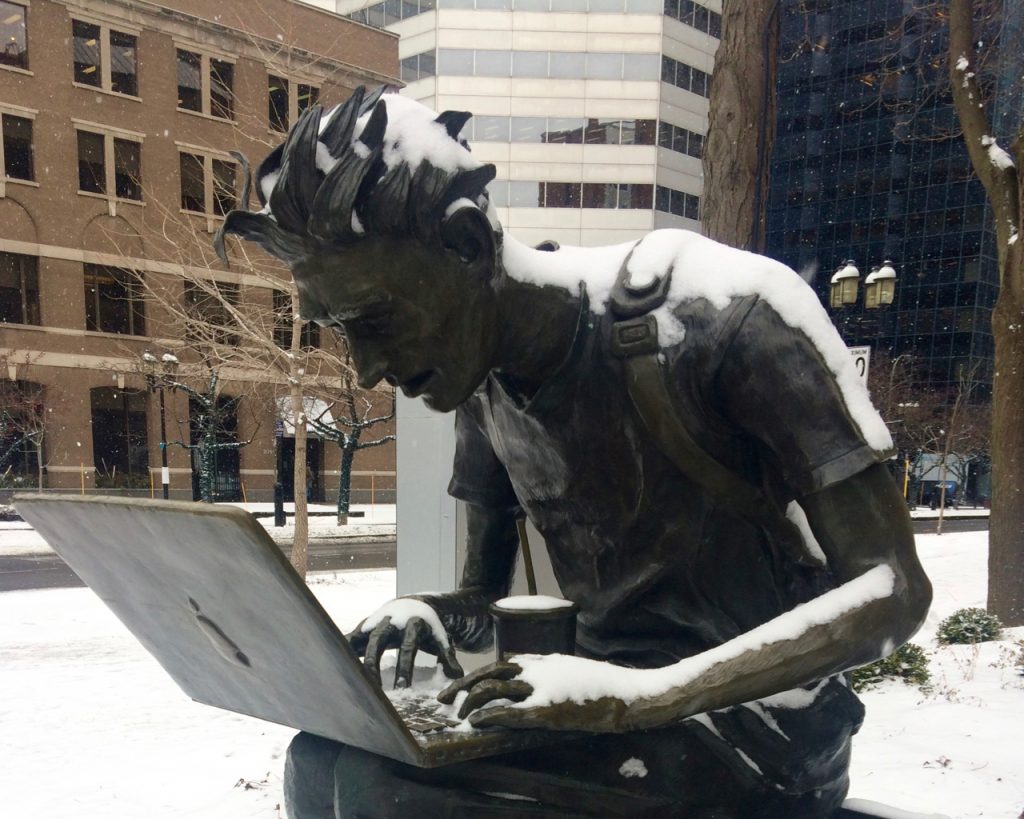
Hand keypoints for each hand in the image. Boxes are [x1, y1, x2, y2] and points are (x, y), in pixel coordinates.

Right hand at [347, 598, 463, 686]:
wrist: (415, 603)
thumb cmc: (428, 628)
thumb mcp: (440, 640)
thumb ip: (447, 658)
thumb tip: (457, 678)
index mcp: (413, 624)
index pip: (408, 647)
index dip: (405, 667)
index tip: (402, 688)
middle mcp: (392, 620)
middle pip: (380, 640)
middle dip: (375, 663)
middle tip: (374, 688)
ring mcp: (376, 621)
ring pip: (363, 639)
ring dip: (358, 660)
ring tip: (355, 683)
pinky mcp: (365, 626)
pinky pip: (352, 637)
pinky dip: (343, 649)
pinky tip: (335, 666)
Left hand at [437, 658, 630, 731]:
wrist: (625, 693)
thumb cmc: (600, 685)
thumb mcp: (569, 668)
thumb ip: (546, 669)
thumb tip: (526, 674)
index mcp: (542, 659)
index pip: (499, 663)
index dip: (476, 674)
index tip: (461, 686)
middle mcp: (536, 669)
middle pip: (489, 672)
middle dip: (462, 685)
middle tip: (444, 698)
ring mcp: (541, 689)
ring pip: (494, 688)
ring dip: (471, 702)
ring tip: (460, 715)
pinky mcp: (547, 711)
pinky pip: (510, 712)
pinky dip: (489, 716)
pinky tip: (477, 724)